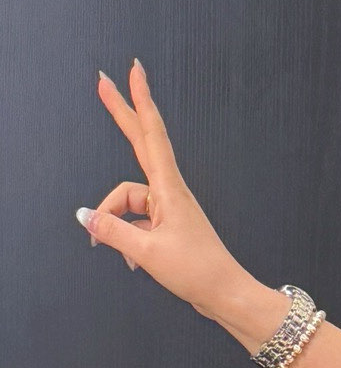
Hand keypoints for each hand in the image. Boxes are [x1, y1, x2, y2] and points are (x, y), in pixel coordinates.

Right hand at [77, 61, 252, 321]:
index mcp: (169, 190)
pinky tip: (132, 261)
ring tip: (120, 252)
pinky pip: (137, 223)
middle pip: (140, 144)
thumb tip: (86, 217)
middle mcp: (170, 193)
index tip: (133, 72)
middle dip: (121, 114)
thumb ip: (112, 232)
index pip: (150, 135)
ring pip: (128, 201)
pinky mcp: (169, 225)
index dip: (139, 102)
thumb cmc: (199, 273)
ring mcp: (169, 208)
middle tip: (102, 82)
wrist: (227, 295)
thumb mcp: (147, 253)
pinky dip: (128, 239)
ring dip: (116, 223)